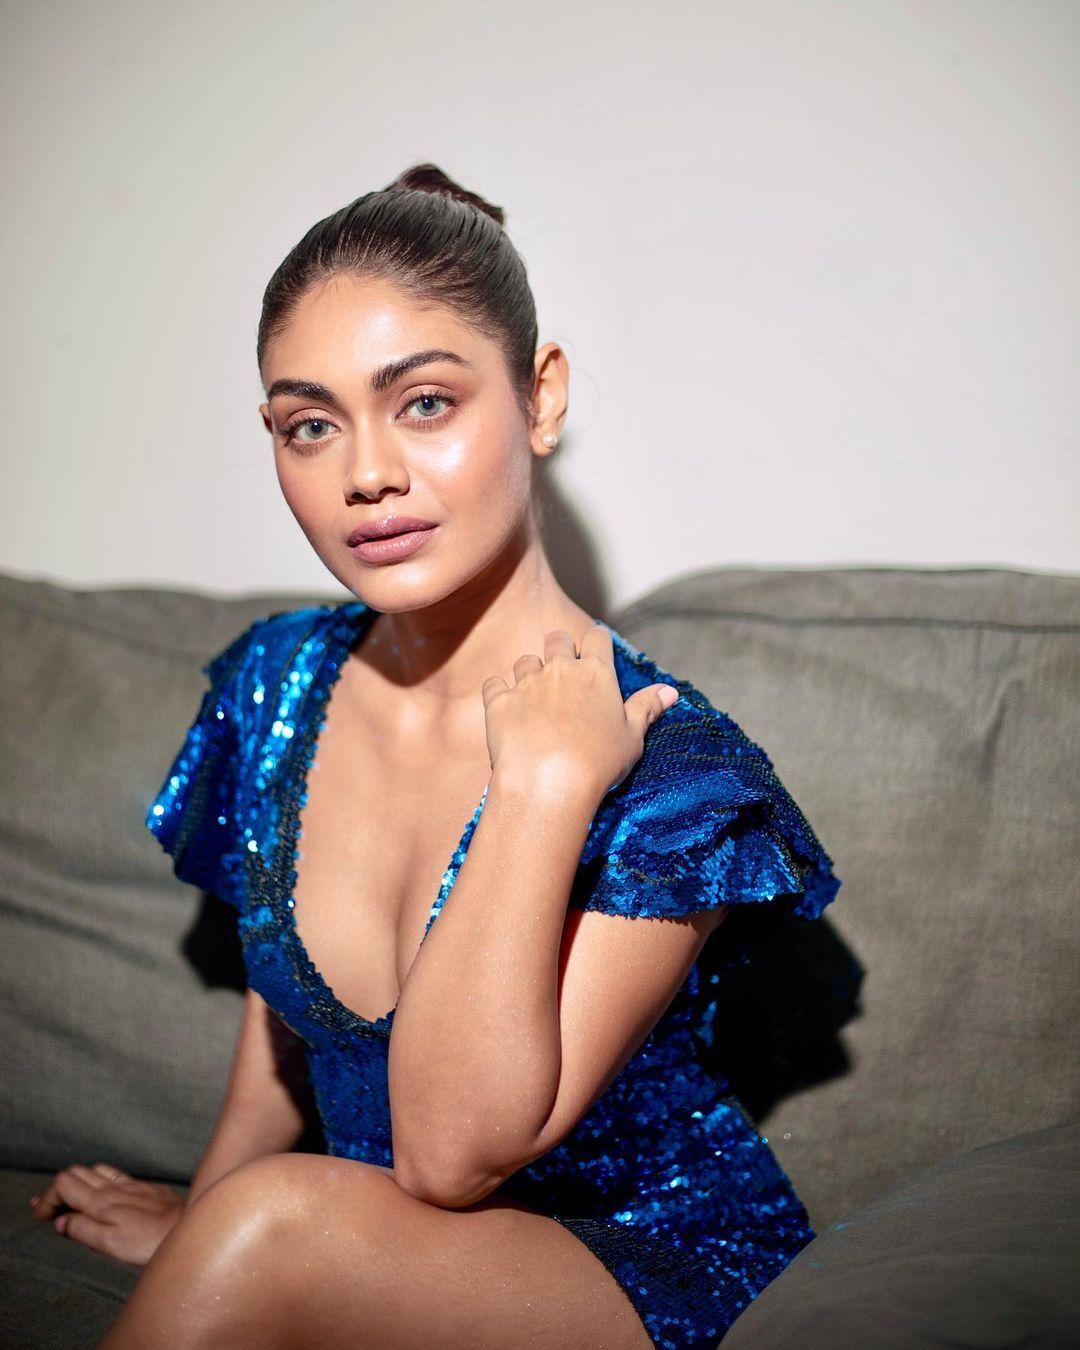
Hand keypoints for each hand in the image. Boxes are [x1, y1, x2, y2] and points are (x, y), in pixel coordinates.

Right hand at [30, 1162, 184, 1266]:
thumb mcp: (109, 1244)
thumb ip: (82, 1230)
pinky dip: (98, 1180)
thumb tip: (61, 1221)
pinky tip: (101, 1193)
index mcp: (100, 1202)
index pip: (63, 1183)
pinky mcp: (143, 1188)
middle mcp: (113, 1188)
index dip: (47, 1197)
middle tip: (49, 1209)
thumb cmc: (148, 1242)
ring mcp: (129, 1185)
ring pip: (94, 1170)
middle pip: (75, 1172)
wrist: (185, 1230)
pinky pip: (114, 1174)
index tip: (40, 1215)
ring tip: (69, 1200)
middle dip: (57, 1188)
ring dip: (77, 1182)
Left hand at [481, 624, 678, 800]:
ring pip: (525, 660)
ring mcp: (526, 683)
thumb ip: (647, 708)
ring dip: (530, 672)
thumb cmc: (598, 763)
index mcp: (596, 673)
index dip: (596, 644)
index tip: (595, 656)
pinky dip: (499, 692)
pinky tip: (506, 708)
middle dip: (560, 648)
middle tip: (563, 672)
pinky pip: (494, 684)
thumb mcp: (632, 737)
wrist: (548, 784)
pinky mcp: (499, 702)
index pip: (597, 637)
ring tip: (535, 697)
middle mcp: (560, 669)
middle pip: (557, 638)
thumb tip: (671, 691)